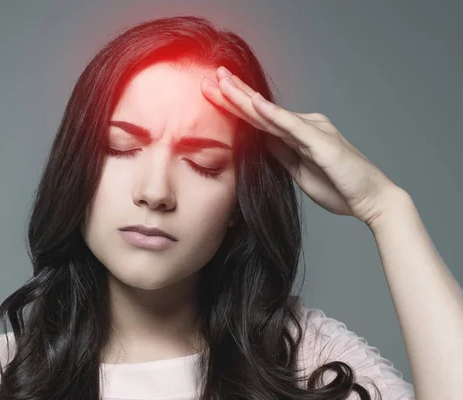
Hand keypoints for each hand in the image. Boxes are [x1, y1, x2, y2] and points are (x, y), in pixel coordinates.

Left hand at [201, 66, 402, 226]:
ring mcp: (313, 131)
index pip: (259, 118)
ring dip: (245, 97)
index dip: (235, 106)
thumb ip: (281, 153)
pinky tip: (254, 103)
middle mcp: (304, 126)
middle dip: (233, 93)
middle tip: (209, 77)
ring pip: (271, 113)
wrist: (372, 199)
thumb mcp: (299, 170)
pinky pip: (292, 126)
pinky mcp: (321, 142)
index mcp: (298, 134)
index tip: (212, 95)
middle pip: (261, 110)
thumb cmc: (339, 186)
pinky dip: (273, 114)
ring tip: (223, 80)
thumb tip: (260, 141)